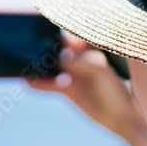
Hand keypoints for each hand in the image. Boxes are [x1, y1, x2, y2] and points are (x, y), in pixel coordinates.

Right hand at [27, 34, 146, 145]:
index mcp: (92, 46)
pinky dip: (42, 84)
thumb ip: (82, 62)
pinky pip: (52, 84)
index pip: (70, 34)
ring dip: (39, 67)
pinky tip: (30, 83)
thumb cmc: (116, 91)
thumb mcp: (101, 72)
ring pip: (52, 67)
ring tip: (25, 67)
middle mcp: (82, 57)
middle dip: (42, 47)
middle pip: (57, 49)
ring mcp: (75, 73)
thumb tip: (60, 58)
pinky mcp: (69, 89)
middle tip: (26, 47)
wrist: (121, 118)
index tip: (39, 27)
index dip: (55, 30)